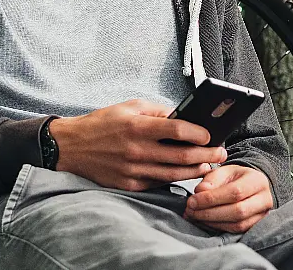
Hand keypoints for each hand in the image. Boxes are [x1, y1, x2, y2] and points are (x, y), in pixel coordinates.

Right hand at [49, 99, 226, 191]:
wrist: (71, 147)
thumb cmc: (103, 123)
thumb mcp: (129, 106)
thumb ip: (157, 111)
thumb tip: (183, 116)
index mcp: (137, 126)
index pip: (177, 129)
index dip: (198, 133)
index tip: (211, 134)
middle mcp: (136, 150)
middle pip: (181, 155)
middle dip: (206, 155)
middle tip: (221, 153)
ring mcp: (133, 170)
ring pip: (174, 173)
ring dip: (196, 170)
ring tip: (210, 165)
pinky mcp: (129, 184)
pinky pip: (159, 183)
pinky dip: (176, 179)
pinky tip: (188, 174)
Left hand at [183, 164, 272, 232]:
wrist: (250, 186)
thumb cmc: (235, 177)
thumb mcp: (224, 171)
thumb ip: (211, 180)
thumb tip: (199, 192)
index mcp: (257, 180)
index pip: (235, 192)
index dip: (212, 198)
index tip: (192, 200)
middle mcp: (264, 199)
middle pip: (237, 211)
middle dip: (210, 212)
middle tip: (190, 210)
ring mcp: (262, 215)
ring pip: (237, 224)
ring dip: (212, 222)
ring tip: (194, 216)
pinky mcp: (255, 226)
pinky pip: (236, 231)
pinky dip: (217, 227)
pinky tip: (204, 221)